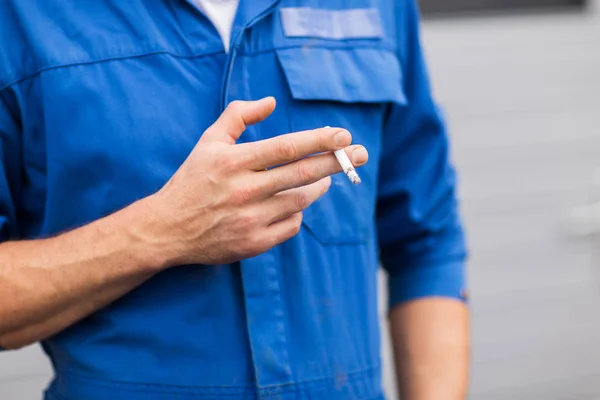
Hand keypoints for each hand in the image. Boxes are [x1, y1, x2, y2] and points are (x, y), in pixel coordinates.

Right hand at [151, 97, 367, 265]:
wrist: (167, 228)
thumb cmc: (191, 179)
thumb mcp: (209, 141)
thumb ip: (238, 116)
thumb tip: (271, 101)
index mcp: (233, 162)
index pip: (286, 147)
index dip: (319, 140)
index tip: (344, 135)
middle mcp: (243, 190)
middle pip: (302, 174)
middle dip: (336, 162)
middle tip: (361, 154)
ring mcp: (249, 219)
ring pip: (301, 201)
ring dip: (319, 186)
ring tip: (327, 177)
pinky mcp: (253, 243)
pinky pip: (291, 225)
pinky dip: (298, 212)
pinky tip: (295, 203)